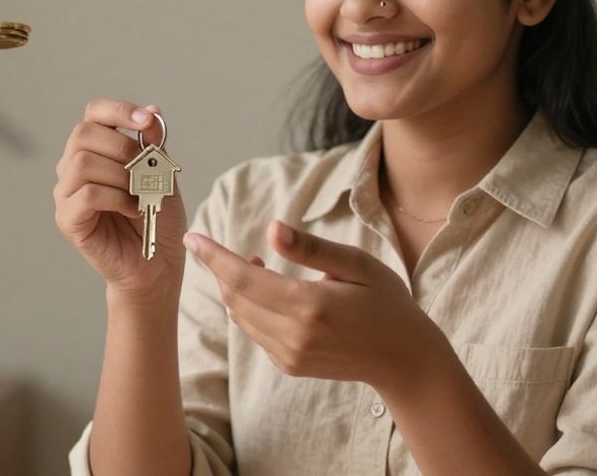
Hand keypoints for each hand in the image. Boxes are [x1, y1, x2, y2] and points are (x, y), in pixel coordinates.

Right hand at [54, 98, 187, 306]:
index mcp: (95, 150)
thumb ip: (154, 144)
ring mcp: (66, 194)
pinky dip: (117, 198)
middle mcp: (73, 168)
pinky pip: (87, 195)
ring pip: (82, 163)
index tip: (146, 119)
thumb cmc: (157, 218)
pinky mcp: (68, 220)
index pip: (93, 113)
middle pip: (82, 134)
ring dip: (120, 175)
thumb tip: (152, 111)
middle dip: (122, 146)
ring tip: (140, 194)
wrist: (158, 264)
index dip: (118, 110)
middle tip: (146, 170)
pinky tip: (133, 210)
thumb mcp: (163, 173)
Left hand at [185, 219, 433, 389]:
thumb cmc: (386, 303)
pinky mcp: (289, 366)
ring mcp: (290, 355)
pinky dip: (251, 309)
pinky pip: (255, 333)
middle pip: (236, 298)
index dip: (213, 257)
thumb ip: (311, 249)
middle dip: (222, 270)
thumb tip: (272, 229)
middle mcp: (294, 336)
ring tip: (258, 267)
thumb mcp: (358, 264)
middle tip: (229, 249)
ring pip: (241, 317)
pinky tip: (271, 294)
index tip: (192, 238)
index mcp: (309, 306)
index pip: (243, 279)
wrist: (404, 360)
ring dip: (237, 290)